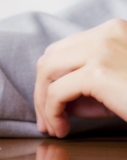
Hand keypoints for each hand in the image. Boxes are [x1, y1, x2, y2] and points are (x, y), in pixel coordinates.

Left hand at [34, 19, 126, 137]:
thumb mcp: (118, 83)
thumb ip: (90, 81)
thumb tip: (54, 95)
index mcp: (114, 29)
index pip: (64, 48)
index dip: (52, 77)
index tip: (52, 104)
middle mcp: (107, 33)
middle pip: (50, 57)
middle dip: (42, 89)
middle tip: (47, 120)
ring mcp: (102, 49)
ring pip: (47, 71)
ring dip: (43, 102)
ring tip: (53, 127)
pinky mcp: (98, 73)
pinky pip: (56, 92)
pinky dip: (52, 112)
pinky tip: (62, 129)